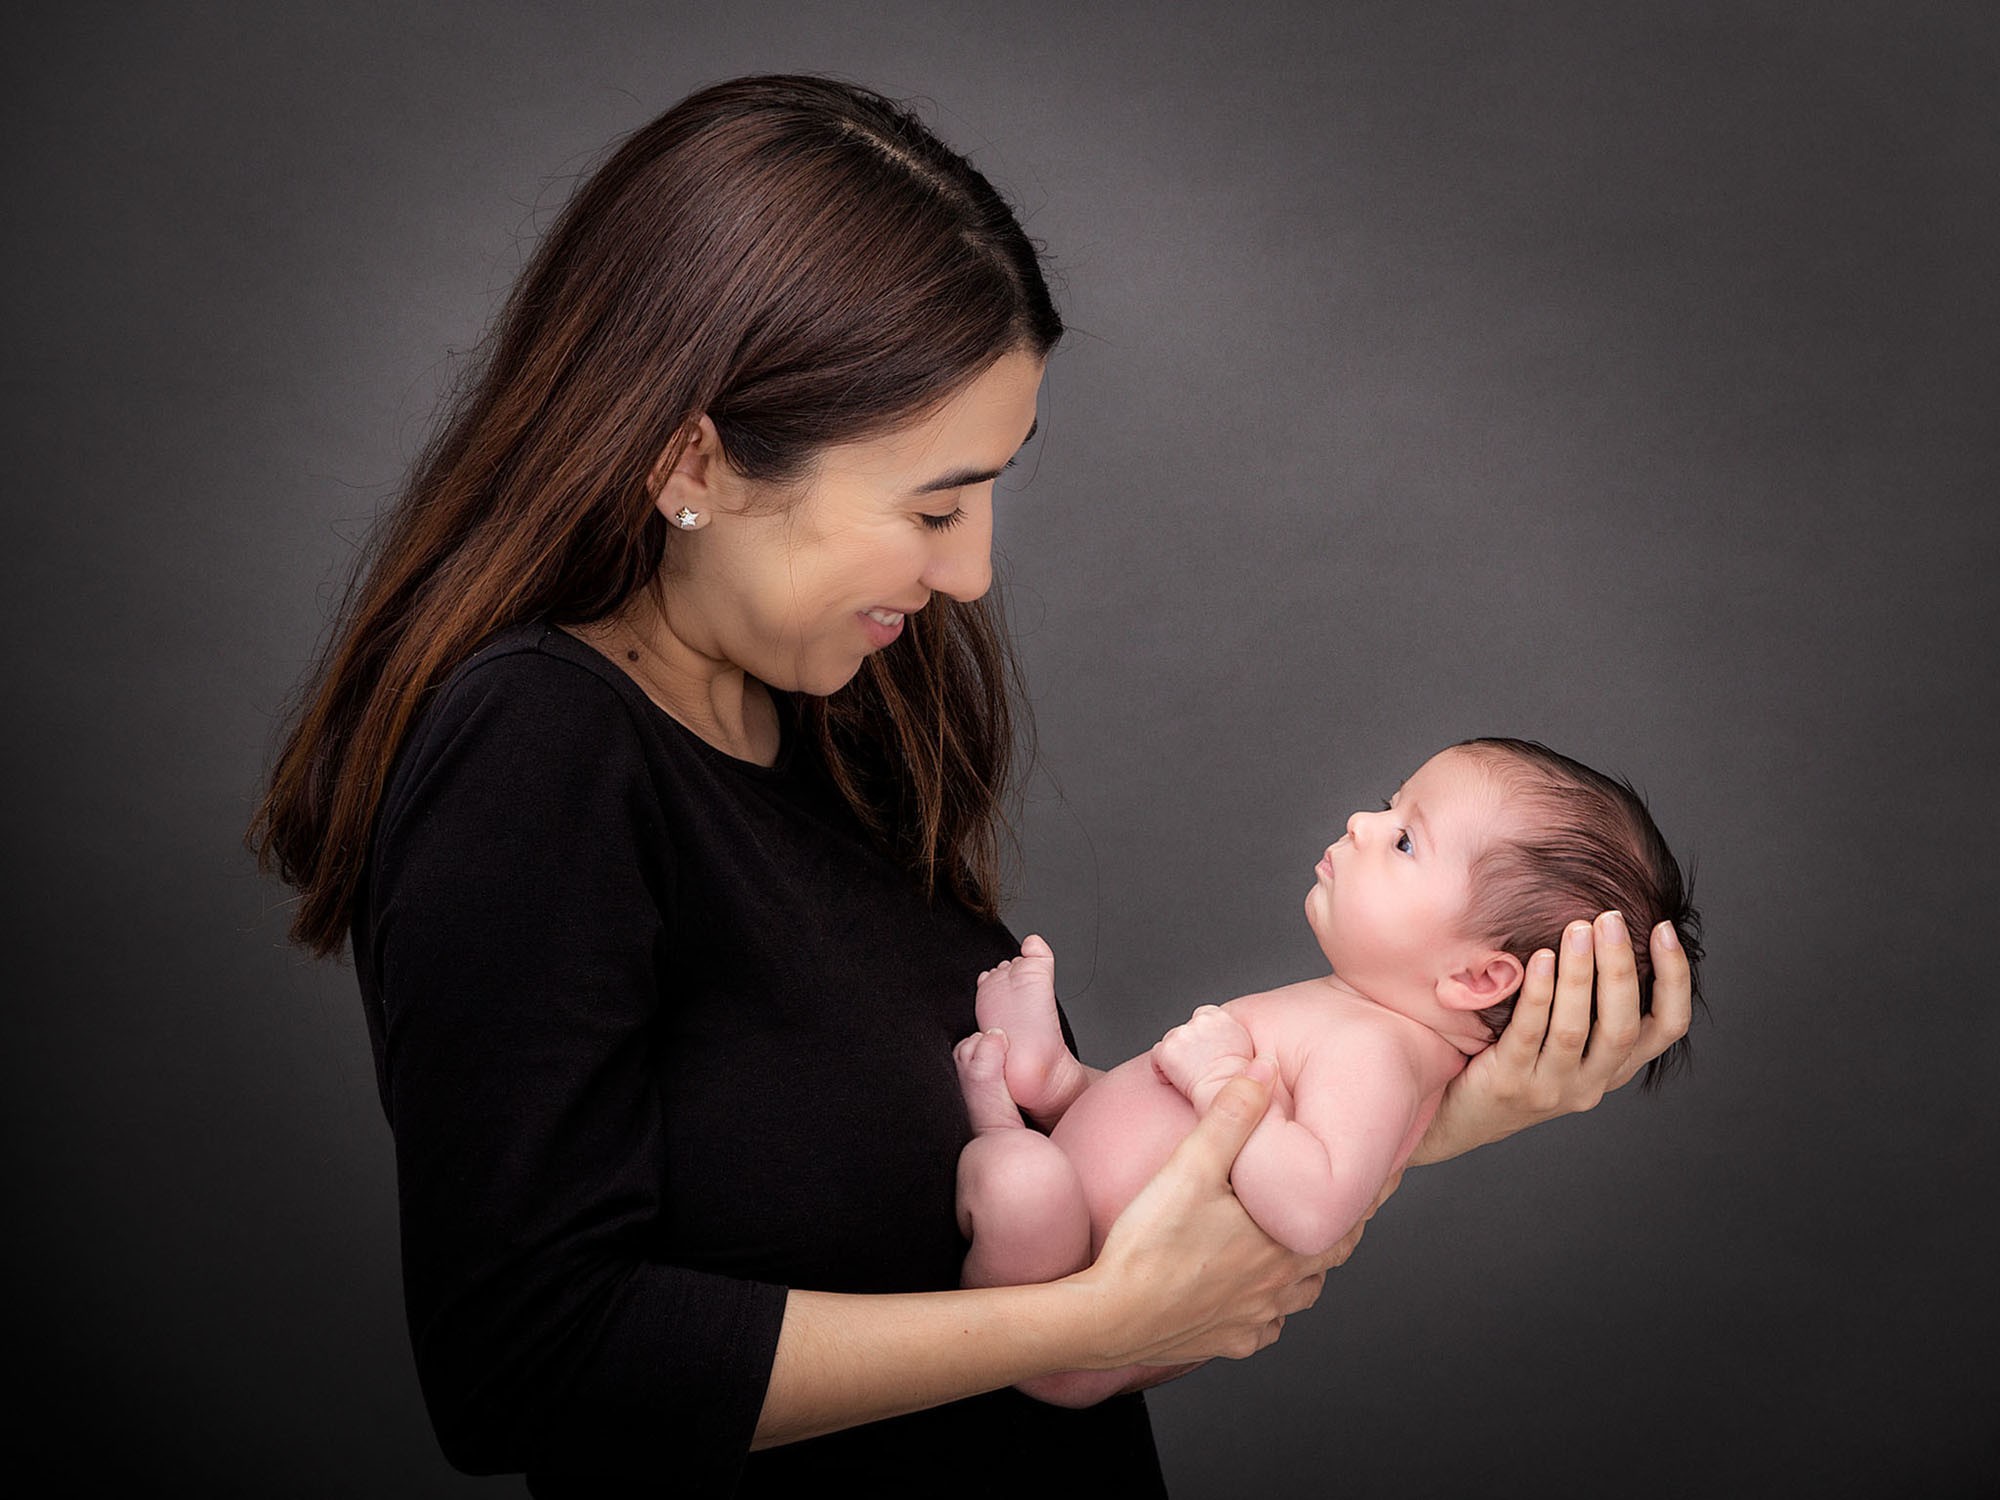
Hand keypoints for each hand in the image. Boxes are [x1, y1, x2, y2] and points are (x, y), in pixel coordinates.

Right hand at [1069, 1061, 1349, 1369]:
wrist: (1110, 1317)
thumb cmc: (1150, 1246)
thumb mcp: (1191, 1166)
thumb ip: (1231, 1116)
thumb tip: (1263, 1072)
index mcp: (1282, 1244)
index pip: (1346, 1215)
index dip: (1370, 1193)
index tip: (1390, 1175)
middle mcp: (1278, 1286)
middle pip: (1332, 1254)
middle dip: (1344, 1227)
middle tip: (1353, 1206)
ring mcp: (1255, 1318)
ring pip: (1303, 1292)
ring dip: (1311, 1268)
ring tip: (1307, 1245)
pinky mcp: (1228, 1340)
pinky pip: (1265, 1326)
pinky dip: (1271, 1308)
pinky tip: (1258, 1295)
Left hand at [1150, 1005, 1255, 1103]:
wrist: (1227, 1092)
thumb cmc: (1237, 1078)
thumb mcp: (1242, 1045)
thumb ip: (1226, 1034)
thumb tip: (1218, 1038)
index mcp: (1219, 1017)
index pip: (1202, 1016)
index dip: (1200, 1035)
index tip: (1203, 1050)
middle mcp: (1199, 1021)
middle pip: (1184, 1030)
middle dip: (1187, 1047)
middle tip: (1197, 1067)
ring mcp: (1181, 1034)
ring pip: (1170, 1043)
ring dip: (1176, 1057)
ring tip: (1190, 1075)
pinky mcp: (1167, 1050)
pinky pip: (1157, 1058)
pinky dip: (1161, 1069)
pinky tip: (1175, 1080)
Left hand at [1410, 911, 1692, 1164]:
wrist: (1462, 1116)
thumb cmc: (1518, 1059)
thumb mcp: (1567, 1040)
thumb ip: (1591, 1003)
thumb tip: (1602, 928)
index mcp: (1616, 1067)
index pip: (1667, 1027)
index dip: (1675, 979)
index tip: (1664, 930)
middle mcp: (1592, 1083)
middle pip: (1622, 1026)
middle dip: (1620, 968)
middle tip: (1610, 918)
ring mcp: (1552, 1087)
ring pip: (1575, 1029)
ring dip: (1580, 975)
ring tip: (1578, 929)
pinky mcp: (1510, 1083)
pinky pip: (1528, 1034)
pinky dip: (1538, 994)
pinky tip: (1540, 959)